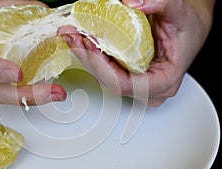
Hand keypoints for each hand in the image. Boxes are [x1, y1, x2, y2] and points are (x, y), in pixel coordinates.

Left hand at [59, 0, 214, 106]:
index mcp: (165, 80)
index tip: (89, 46)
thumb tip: (131, 2)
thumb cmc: (188, 27)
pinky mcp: (130, 76)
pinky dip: (93, 55)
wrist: (191, 29)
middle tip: (73, 36)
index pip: (127, 85)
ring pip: (106, 78)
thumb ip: (160, 3)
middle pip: (111, 82)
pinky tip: (83, 41)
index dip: (103, 68)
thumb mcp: (179, 11)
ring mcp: (139, 84)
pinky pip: (107, 71)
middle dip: (88, 59)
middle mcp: (150, 88)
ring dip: (87, 57)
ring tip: (73, 36)